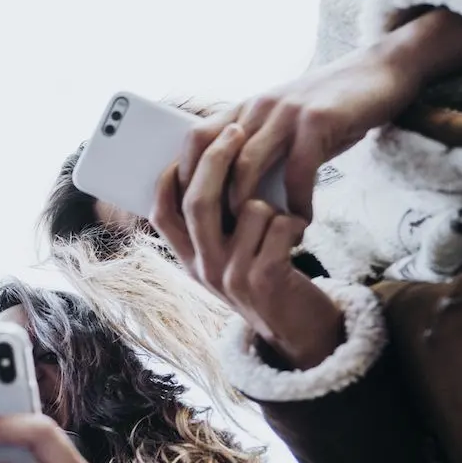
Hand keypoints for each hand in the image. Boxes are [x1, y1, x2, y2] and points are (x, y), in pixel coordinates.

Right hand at [151, 128, 344, 369]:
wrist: (298, 332)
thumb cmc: (266, 281)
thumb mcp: (228, 258)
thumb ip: (214, 226)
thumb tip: (206, 169)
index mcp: (189, 261)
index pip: (161, 214)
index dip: (169, 177)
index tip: (186, 146)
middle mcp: (204, 269)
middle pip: (198, 201)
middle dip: (218, 158)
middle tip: (237, 130)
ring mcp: (232, 276)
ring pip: (249, 208)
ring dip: (273, 205)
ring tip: (283, 222)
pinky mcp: (265, 280)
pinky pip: (280, 225)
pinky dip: (295, 222)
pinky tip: (299, 236)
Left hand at [179, 9, 461, 220]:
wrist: (382, 71)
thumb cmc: (331, 108)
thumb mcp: (285, 124)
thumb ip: (260, 151)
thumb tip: (234, 199)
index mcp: (245, 109)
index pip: (195, 140)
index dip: (184, 177)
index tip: (188, 215)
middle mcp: (257, 107)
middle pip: (214, 157)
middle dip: (211, 202)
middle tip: (218, 238)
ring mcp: (285, 112)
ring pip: (248, 165)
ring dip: (250, 207)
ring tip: (258, 236)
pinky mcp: (318, 120)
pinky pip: (298, 169)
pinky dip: (297, 201)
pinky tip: (302, 221)